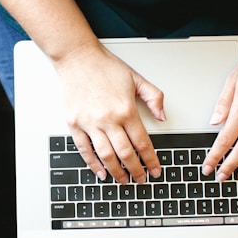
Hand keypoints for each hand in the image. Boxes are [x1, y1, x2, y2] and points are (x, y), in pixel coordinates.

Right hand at [53, 41, 165, 183]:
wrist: (77, 58)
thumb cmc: (104, 66)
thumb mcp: (136, 78)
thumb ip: (154, 97)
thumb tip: (162, 117)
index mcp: (126, 109)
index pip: (142, 143)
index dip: (150, 161)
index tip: (154, 170)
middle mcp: (108, 119)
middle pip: (126, 154)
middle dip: (136, 171)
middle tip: (140, 179)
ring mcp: (90, 123)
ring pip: (106, 156)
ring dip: (116, 172)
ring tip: (123, 179)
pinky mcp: (75, 124)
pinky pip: (85, 150)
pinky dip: (93, 164)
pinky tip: (101, 171)